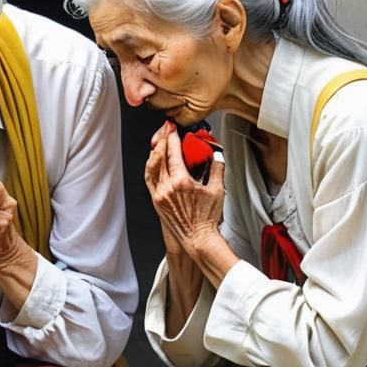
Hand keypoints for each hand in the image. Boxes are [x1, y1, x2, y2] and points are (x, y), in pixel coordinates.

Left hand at [144, 121, 225, 257]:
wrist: (197, 239)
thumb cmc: (206, 219)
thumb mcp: (217, 190)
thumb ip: (217, 168)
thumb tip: (216, 155)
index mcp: (180, 182)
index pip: (172, 152)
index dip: (172, 137)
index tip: (173, 128)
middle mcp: (166, 188)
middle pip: (159, 156)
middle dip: (162, 139)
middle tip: (166, 129)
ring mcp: (158, 195)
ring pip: (150, 166)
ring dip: (154, 151)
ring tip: (159, 141)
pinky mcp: (156, 200)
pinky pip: (148, 178)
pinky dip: (150, 166)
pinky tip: (154, 160)